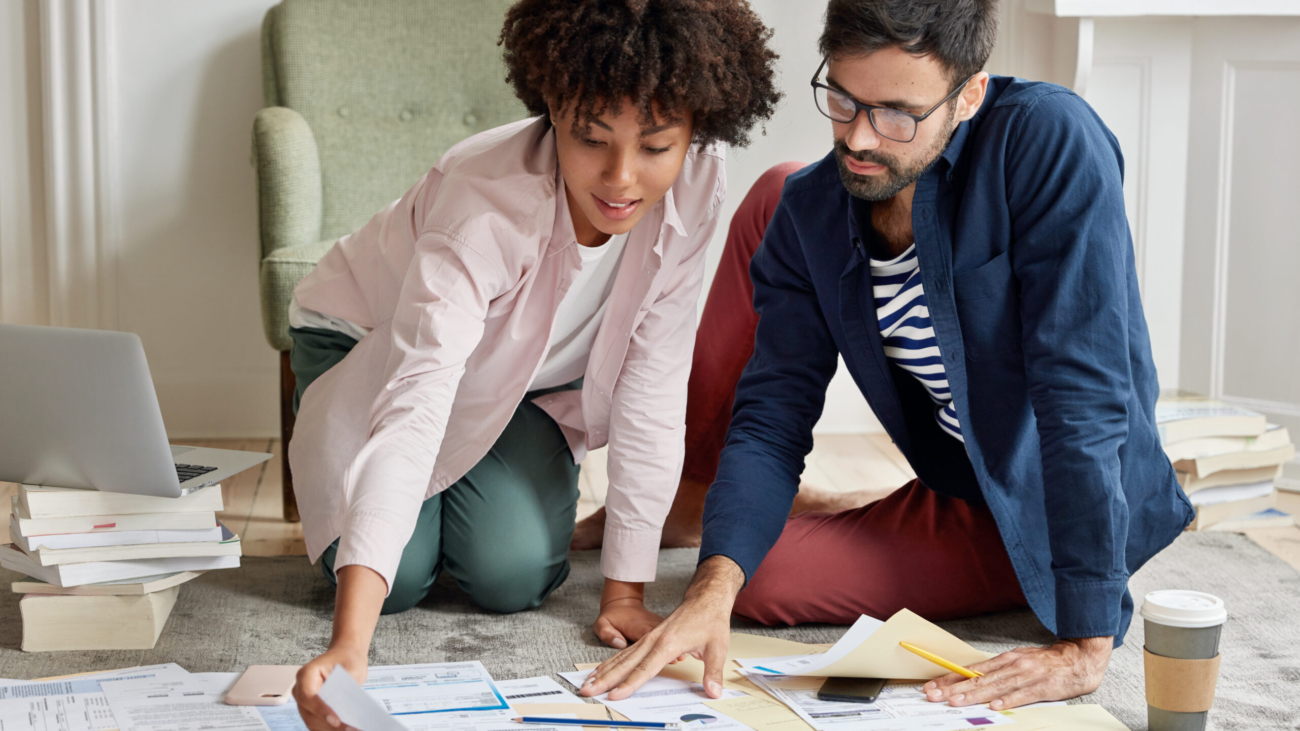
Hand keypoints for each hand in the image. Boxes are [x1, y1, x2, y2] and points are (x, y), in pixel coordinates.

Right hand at [293, 645, 368, 729]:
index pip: (307, 696)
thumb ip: (346, 687)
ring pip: (312, 722)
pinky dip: (330, 729)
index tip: (336, 720)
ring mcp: (304, 702)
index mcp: (307, 674)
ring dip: (330, 730)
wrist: (345, 657)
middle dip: (329, 725)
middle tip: (350, 729)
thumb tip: (346, 708)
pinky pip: (317, 724)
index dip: (320, 710)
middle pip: (309, 713)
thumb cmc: (347, 660)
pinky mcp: (310, 710)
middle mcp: (300, 689)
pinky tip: (345, 729)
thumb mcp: (352, 668)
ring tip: (351, 730)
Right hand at [582, 556, 744, 700]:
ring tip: (588, 682)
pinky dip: (611, 662)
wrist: (705, 599)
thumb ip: (713, 672)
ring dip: (604, 671)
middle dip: (606, 679)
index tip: (615, 695)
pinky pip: (626, 652)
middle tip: (587, 689)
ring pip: (622, 657)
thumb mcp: (718, 647)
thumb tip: (714, 692)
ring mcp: (649, 638)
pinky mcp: (649, 638)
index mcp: (669, 643)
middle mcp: (654, 640)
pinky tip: (601, 670)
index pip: (646, 668)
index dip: (630, 684)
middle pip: (626, 663)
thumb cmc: (711, 621)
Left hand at [923, 637, 1112, 709]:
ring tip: (956, 702)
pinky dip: (1009, 700)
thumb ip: (997, 672)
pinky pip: (1023, 695)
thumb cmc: (1045, 663)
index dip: (950, 678)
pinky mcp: (1043, 686)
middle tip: (934, 696)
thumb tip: (971, 681)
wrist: (1079, 659)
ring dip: (974, 695)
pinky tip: (995, 706)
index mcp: (1005, 659)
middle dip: (953, 688)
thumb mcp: (1018, 661)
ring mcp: (1027, 675)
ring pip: (995, 687)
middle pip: (978, 679)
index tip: (932, 686)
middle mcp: (1012, 665)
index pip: (971, 670)